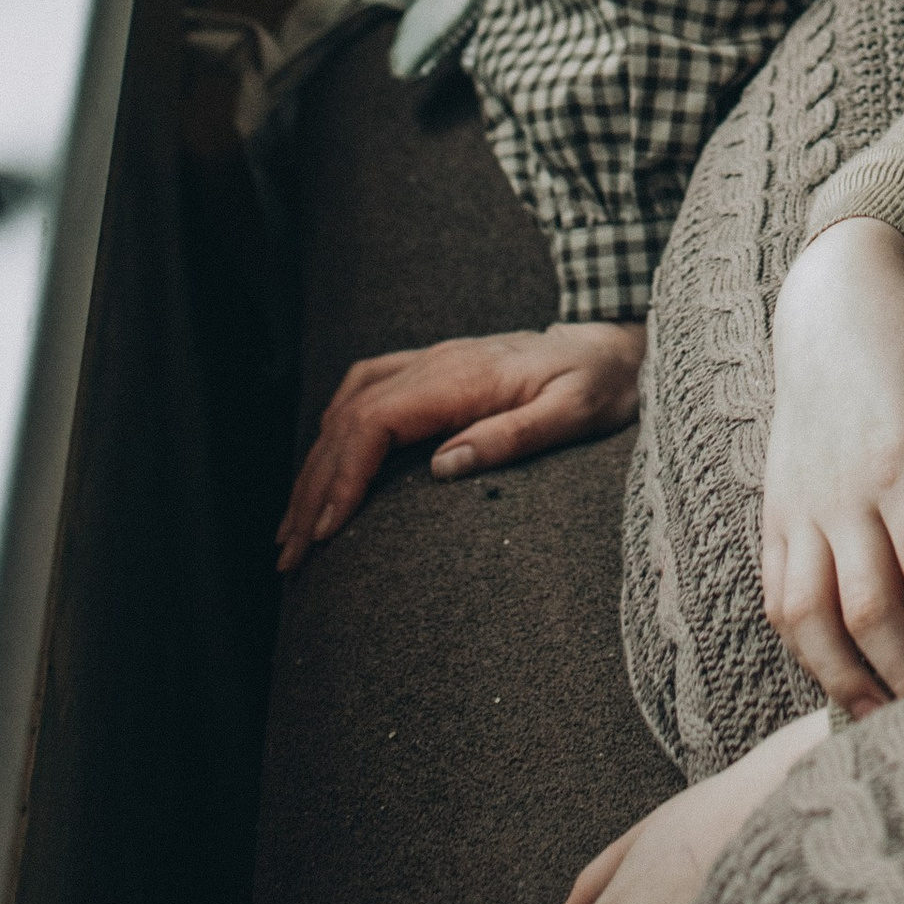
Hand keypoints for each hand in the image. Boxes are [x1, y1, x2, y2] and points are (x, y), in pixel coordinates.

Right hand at [277, 322, 645, 572]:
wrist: (613, 349)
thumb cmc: (597, 385)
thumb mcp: (572, 414)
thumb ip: (511, 437)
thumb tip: (443, 468)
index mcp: (462, 375)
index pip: (376, 420)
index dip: (343, 474)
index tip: (326, 530)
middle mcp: (435, 363)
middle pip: (348, 419)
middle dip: (313, 487)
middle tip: (290, 554)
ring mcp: (429, 363)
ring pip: (346, 407)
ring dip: (314, 466)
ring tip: (292, 529)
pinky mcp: (431, 372)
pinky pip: (363, 394)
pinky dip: (332, 436)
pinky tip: (321, 472)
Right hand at [764, 217, 903, 711]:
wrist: (827, 303)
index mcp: (899, 460)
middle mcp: (842, 492)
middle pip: (868, 609)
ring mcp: (799, 506)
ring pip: (808, 616)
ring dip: (843, 677)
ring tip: (884, 721)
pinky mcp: (774, 511)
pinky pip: (777, 594)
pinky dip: (801, 645)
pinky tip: (836, 673)